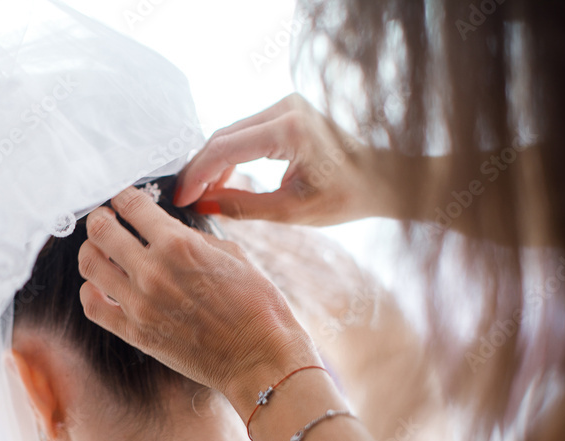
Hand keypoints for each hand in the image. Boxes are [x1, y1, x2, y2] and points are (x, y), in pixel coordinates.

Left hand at [78, 187, 320, 397]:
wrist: (261, 358)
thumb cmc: (257, 306)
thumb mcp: (232, 255)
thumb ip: (192, 238)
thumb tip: (166, 230)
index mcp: (179, 244)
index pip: (131, 205)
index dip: (121, 195)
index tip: (120, 197)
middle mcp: (153, 271)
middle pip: (100, 230)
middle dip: (100, 218)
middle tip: (104, 219)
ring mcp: (140, 305)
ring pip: (90, 264)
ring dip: (92, 250)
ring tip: (100, 250)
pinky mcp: (136, 334)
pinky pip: (93, 307)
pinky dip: (90, 290)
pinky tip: (100, 285)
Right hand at [174, 94, 397, 225]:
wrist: (382, 179)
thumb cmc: (347, 196)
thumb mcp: (291, 211)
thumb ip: (242, 206)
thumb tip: (203, 205)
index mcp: (290, 130)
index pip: (225, 148)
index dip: (197, 174)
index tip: (182, 197)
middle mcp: (286, 108)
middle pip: (224, 136)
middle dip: (200, 168)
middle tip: (185, 197)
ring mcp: (286, 105)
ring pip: (231, 133)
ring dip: (213, 163)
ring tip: (201, 194)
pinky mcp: (287, 111)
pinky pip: (246, 133)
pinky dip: (230, 156)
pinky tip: (222, 181)